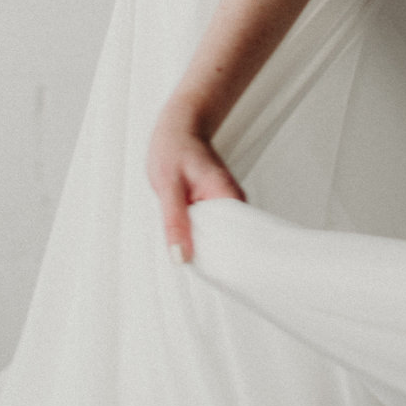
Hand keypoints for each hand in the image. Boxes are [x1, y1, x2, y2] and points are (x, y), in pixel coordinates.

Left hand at [146, 100, 245, 263]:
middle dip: (217, 258)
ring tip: (199, 262)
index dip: (229, 258)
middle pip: (233, 240)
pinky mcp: (219, 204)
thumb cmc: (175, 151)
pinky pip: (216, 228)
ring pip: (223, 235)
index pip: (238, 236)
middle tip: (203, 273)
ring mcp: (228, 202)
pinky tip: (195, 246)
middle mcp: (234, 199)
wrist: (180, 128)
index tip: (218, 276)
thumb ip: (174, 223)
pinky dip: (205, 238)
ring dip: (210, 248)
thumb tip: (180, 257)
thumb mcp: (167, 188)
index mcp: (226, 194)